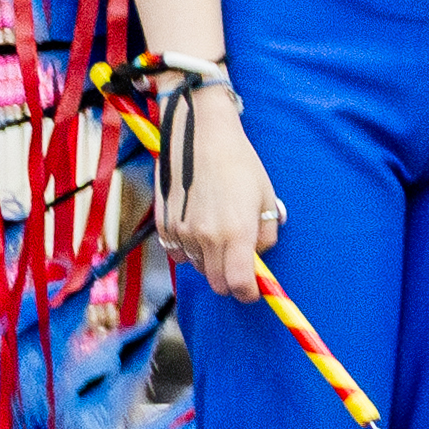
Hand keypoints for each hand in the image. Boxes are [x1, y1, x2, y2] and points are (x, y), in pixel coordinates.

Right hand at [156, 82, 281, 301]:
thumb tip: (258, 253)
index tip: (253, 290)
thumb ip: (266, 234)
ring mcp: (181, 231)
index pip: (240, 284)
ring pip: (196, 266)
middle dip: (230, 280)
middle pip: (217, 283)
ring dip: (208, 261)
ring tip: (217, 236)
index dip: (249, 293)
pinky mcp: (163, 223)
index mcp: (236, 233)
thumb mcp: (266, 198)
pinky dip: (187, 249)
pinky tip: (196, 229)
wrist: (200, 134)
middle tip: (238, 263)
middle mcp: (206, 237)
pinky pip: (176, 251)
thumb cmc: (238, 163)